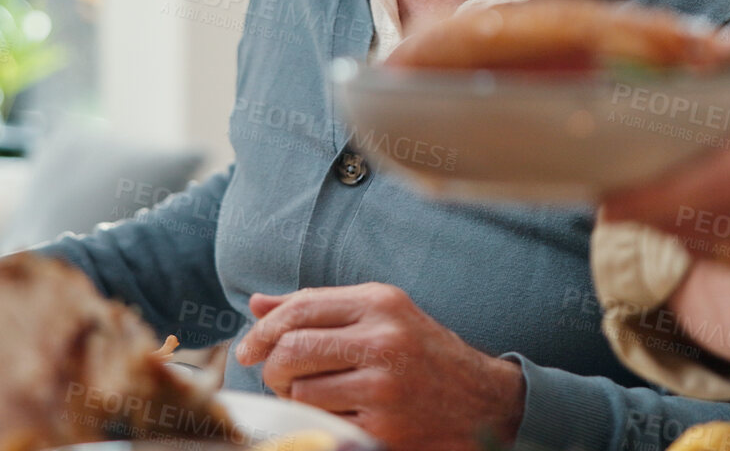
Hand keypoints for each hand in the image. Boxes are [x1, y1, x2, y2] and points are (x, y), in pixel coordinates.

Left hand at [233, 283, 523, 450]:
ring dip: (295, 397)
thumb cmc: (421, 352)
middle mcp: (383, 340)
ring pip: (300, 391)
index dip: (263, 330)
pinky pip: (323, 420)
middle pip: (291, 350)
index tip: (249, 348)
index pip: (300, 308)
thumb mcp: (380, 314)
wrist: (481, 400)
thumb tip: (257, 305)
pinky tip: (340, 412)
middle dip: (272, 368)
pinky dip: (321, 418)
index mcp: (380, 303)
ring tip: (316, 394)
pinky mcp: (383, 426)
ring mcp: (383, 387)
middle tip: (279, 378)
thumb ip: (319, 308)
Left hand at [603, 22, 729, 284]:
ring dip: (666, 221)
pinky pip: (727, 258)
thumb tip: (700, 51)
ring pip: (705, 242)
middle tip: (605, 188)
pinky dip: (699, 235)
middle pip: (697, 219)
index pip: (713, 183)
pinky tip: (694, 207)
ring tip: (642, 191)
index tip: (605, 195)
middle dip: (644, 207)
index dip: (653, 197)